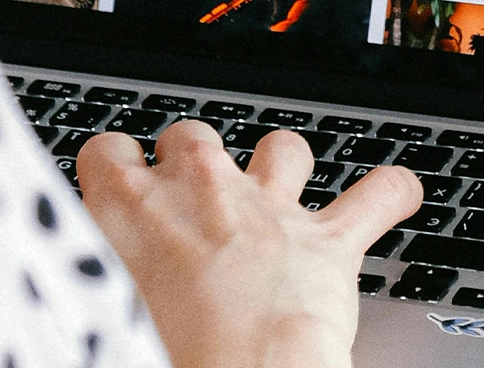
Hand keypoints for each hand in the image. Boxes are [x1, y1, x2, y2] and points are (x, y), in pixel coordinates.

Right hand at [79, 120, 421, 367]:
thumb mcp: (97, 305)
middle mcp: (202, 191)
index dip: (117, 168)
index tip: (120, 186)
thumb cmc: (160, 355)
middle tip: (192, 203)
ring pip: (281, 148)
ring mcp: (270, 209)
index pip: (108, 150)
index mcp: (128, 208)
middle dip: (193, 162)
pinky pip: (378, 194)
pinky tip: (396, 194)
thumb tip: (87, 286)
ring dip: (281, 165)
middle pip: (193, 137)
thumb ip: (97, 272)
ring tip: (279, 188)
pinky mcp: (329, 240)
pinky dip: (391, 193)